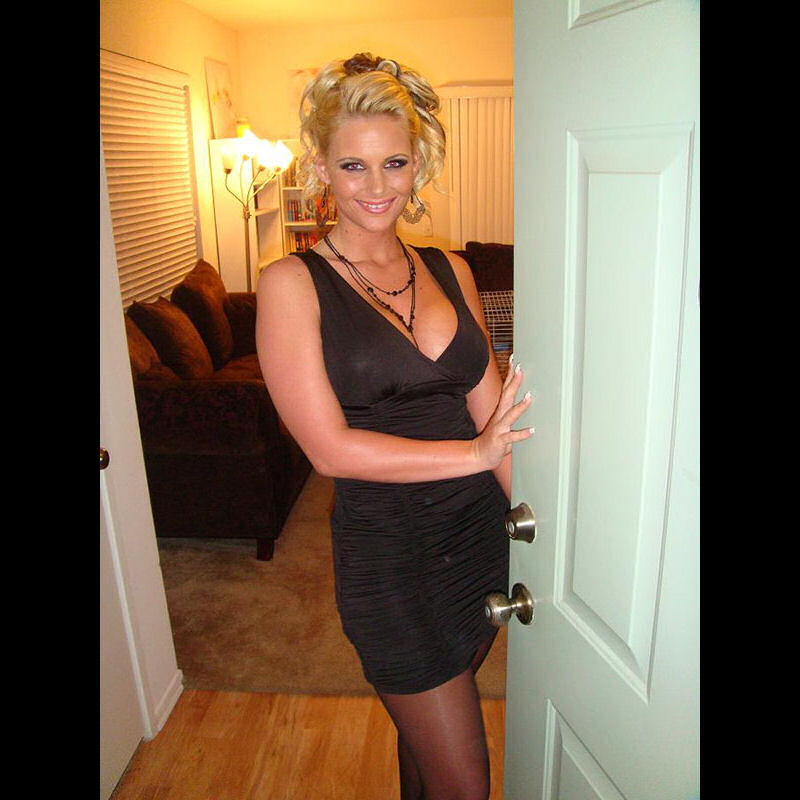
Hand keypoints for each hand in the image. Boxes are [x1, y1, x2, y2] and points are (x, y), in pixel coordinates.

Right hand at [472, 355, 533, 470]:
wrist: (480, 455)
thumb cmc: (495, 438)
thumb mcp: (503, 421)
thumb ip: (512, 411)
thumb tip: (527, 399)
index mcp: (501, 410)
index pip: (505, 388)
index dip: (509, 374)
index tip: (514, 359)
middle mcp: (499, 416)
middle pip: (507, 395)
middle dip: (514, 382)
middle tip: (520, 369)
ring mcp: (499, 427)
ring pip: (510, 414)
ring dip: (521, 406)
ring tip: (530, 396)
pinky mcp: (501, 440)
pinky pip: (512, 436)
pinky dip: (522, 433)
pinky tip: (532, 430)